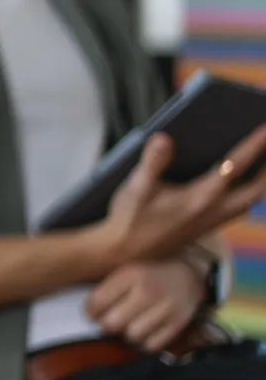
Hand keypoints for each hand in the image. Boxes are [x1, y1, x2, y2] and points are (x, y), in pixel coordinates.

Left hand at [85, 258, 206, 351]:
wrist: (188, 274)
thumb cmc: (150, 273)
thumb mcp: (127, 269)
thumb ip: (108, 286)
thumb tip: (89, 310)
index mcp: (130, 275)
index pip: (97, 302)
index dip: (90, 312)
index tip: (93, 313)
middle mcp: (147, 292)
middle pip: (113, 323)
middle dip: (107, 325)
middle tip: (110, 321)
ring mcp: (164, 309)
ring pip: (132, 336)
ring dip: (127, 334)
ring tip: (129, 325)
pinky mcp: (177, 324)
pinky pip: (151, 345)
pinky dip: (145, 342)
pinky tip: (145, 331)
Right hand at [92, 127, 265, 269]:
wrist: (127, 251)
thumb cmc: (131, 217)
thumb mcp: (136, 186)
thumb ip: (152, 161)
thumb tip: (164, 137)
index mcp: (200, 196)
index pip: (234, 166)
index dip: (254, 145)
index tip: (265, 128)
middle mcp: (213, 209)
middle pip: (257, 188)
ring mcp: (213, 220)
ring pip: (251, 200)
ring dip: (262, 181)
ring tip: (264, 163)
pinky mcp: (208, 226)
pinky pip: (240, 208)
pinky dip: (249, 193)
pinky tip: (241, 185)